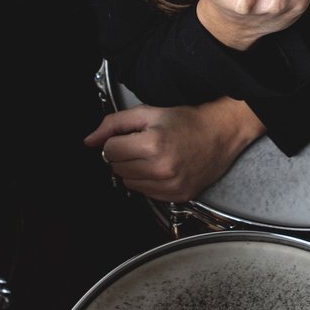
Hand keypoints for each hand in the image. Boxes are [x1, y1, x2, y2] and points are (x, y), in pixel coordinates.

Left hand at [85, 97, 265, 201]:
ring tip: (154, 156)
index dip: (117, 141)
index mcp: (152, 145)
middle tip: (144, 145)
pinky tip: (163, 168)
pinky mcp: (177, 197)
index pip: (109, 151)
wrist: (221, 134)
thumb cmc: (186, 121)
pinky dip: (149, 182)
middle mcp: (161, 169)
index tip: (132, 137)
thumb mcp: (147, 113)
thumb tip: (88, 141)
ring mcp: (170, 186)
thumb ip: (114, 124)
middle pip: (117, 168)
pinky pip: (146, 193)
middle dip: (125, 156)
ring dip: (135, 170)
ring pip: (128, 183)